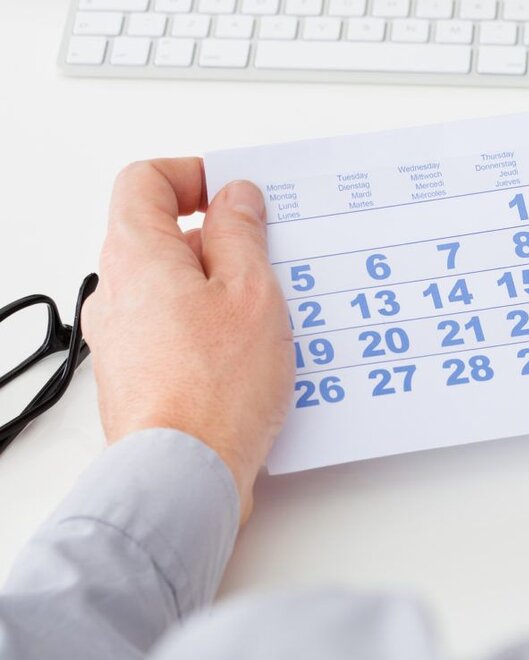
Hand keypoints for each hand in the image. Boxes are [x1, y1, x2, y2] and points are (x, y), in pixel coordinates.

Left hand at [81, 158, 292, 521]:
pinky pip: (177, 331)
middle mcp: (116, 293)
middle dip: (219, 238)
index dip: (192, 175)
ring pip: (173, 288)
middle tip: (267, 257)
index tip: (233, 194)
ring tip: (267, 316)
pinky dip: (212, 329)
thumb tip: (236, 200)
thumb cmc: (214, 388)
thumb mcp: (250, 291)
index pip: (145, 181)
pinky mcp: (140, 375)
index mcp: (136, 255)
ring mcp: (123, 338)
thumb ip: (241, 233)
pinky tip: (251, 356)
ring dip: (220, 289)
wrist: (185, 472)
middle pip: (161, 236)